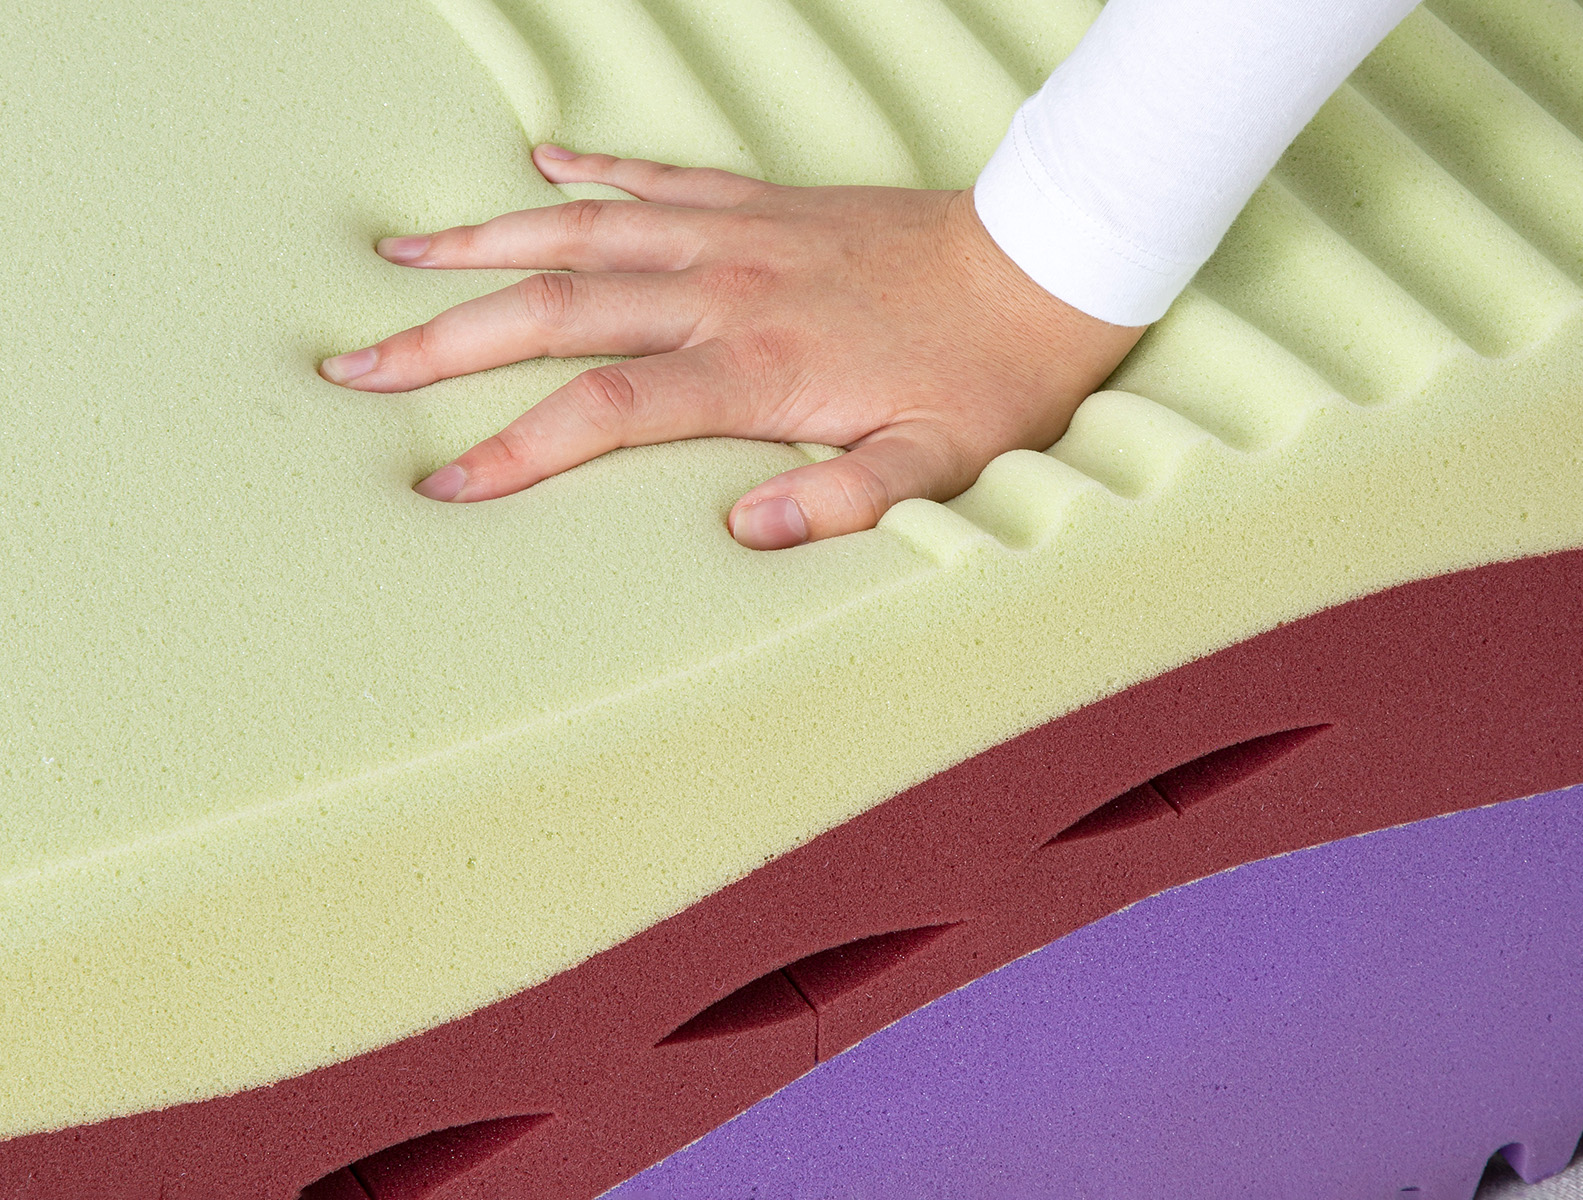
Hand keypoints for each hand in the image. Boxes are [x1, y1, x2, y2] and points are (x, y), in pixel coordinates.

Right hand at [320, 145, 1146, 549]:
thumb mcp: (940, 465)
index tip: (441, 484)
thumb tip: (741, 533)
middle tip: (356, 366)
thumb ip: (845, 505)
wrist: (1045, 261)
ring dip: (484, 246)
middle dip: (447, 341)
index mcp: (756, 369)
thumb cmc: (992, 376)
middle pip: (555, 310)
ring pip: (582, 233)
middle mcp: (725, 291)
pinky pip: (654, 180)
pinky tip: (534, 169)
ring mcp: (736, 235)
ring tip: (397, 254)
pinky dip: (588, 173)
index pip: (604, 410)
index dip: (514, 448)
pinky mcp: (759, 202)